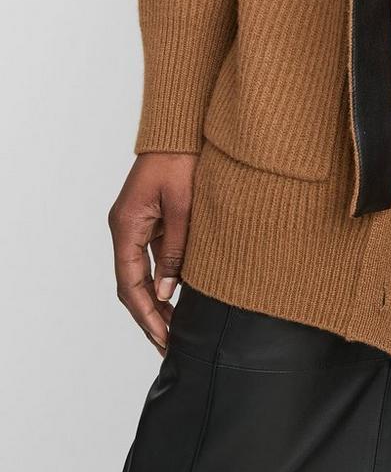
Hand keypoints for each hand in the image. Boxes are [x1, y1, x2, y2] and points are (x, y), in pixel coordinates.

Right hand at [108, 151, 196, 353]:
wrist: (180, 128)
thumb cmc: (181, 160)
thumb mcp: (183, 207)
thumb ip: (176, 251)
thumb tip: (168, 294)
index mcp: (126, 226)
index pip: (131, 284)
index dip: (147, 314)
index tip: (163, 338)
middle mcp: (125, 228)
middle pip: (132, 284)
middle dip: (149, 315)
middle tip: (170, 344)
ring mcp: (136, 225)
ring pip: (141, 274)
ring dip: (157, 301)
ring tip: (176, 328)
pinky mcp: (150, 220)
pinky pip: (152, 258)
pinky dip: (163, 280)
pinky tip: (180, 297)